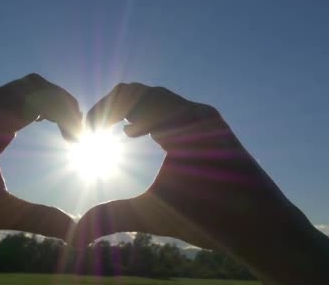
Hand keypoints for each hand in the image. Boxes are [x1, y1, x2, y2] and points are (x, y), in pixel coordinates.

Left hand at [72, 83, 301, 262]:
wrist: (252, 230)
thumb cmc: (205, 219)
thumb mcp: (146, 215)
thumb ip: (112, 216)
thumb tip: (76, 236)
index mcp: (168, 130)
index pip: (127, 105)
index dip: (99, 114)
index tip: (79, 135)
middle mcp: (183, 117)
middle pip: (134, 92)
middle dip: (104, 106)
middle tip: (84, 128)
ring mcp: (198, 118)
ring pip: (151, 94)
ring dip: (121, 108)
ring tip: (99, 128)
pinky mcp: (213, 125)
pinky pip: (174, 108)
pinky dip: (149, 116)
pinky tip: (130, 135)